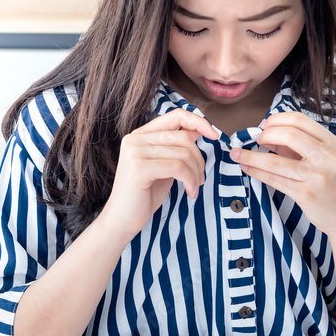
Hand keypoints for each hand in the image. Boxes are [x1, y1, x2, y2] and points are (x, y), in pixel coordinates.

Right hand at [98, 109, 219, 241]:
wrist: (122, 219)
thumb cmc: (144, 195)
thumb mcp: (164, 166)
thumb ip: (176, 147)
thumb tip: (198, 130)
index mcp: (140, 135)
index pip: (175, 115)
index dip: (198, 121)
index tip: (214, 135)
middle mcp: (135, 139)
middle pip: (183, 138)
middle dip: (199, 159)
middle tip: (201, 179)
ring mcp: (135, 152)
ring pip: (183, 153)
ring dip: (196, 173)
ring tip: (194, 188)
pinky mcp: (139, 168)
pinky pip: (178, 167)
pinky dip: (190, 180)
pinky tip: (190, 192)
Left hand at [229, 111, 335, 237]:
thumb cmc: (334, 185)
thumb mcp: (326, 159)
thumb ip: (299, 147)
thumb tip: (267, 134)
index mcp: (332, 143)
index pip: (299, 120)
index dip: (276, 120)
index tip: (264, 125)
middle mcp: (326, 157)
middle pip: (288, 134)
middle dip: (265, 134)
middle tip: (254, 139)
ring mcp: (316, 176)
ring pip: (275, 161)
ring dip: (251, 156)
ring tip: (237, 154)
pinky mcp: (305, 194)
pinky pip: (274, 179)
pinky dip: (256, 172)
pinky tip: (247, 168)